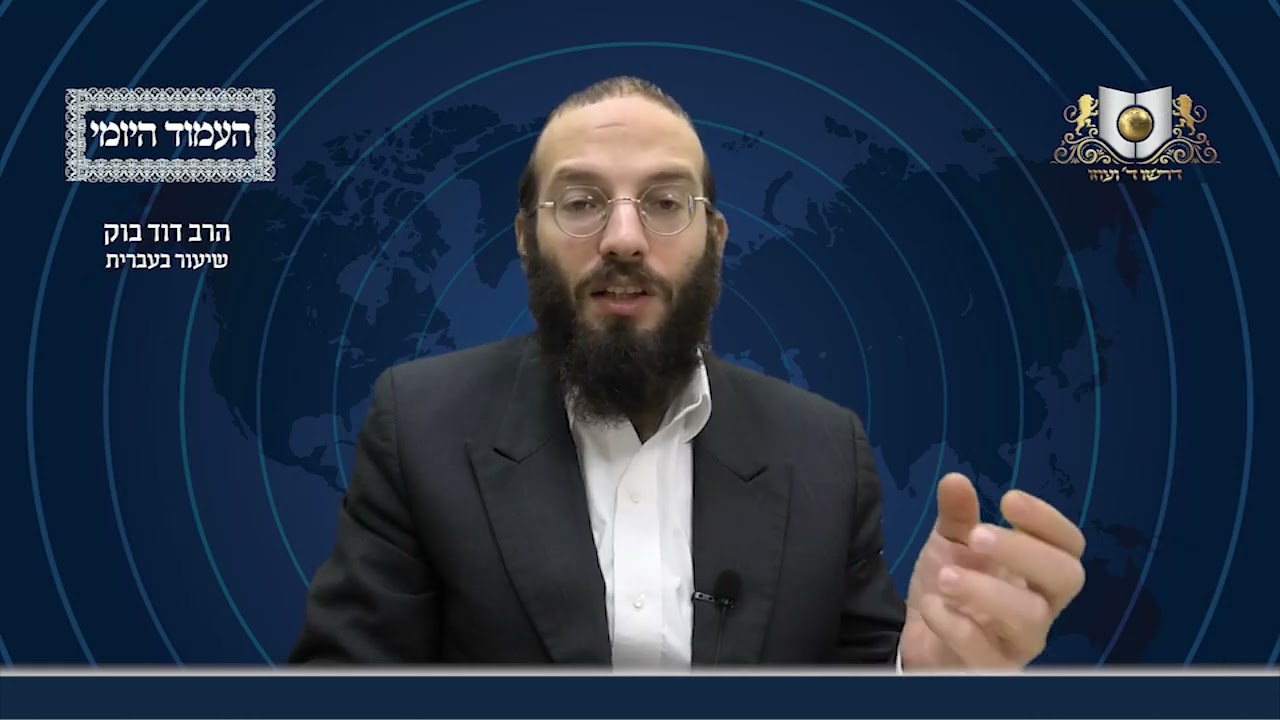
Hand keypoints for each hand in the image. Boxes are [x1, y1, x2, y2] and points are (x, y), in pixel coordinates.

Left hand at [899, 473, 1085, 670]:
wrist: (920, 639)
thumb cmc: (951, 588)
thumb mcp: (950, 546)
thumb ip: (957, 516)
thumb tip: (954, 479)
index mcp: (1037, 573)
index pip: (1069, 546)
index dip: (1048, 520)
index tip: (1008, 499)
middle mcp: (1040, 607)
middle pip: (1066, 578)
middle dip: (1024, 551)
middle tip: (978, 536)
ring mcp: (1019, 643)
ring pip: (1030, 620)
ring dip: (986, 591)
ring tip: (945, 577)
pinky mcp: (990, 670)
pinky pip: (986, 653)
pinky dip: (955, 625)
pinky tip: (932, 606)